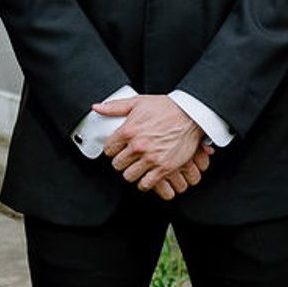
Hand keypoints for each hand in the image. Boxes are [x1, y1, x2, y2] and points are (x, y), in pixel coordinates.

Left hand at [95, 95, 209, 199]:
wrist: (190, 115)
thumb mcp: (138, 102)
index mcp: (129, 130)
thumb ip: (115, 107)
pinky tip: (147, 175)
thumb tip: (97, 107)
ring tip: (136, 167)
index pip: (108, 149)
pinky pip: (146, 184)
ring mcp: (151, 158)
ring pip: (129, 176)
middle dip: (121, 162)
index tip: (118, 150)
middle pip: (117, 165)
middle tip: (127, 159)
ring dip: (132, 173)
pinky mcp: (164, 168)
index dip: (112, 150)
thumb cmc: (166, 108)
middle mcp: (138, 146)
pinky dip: (144, 182)